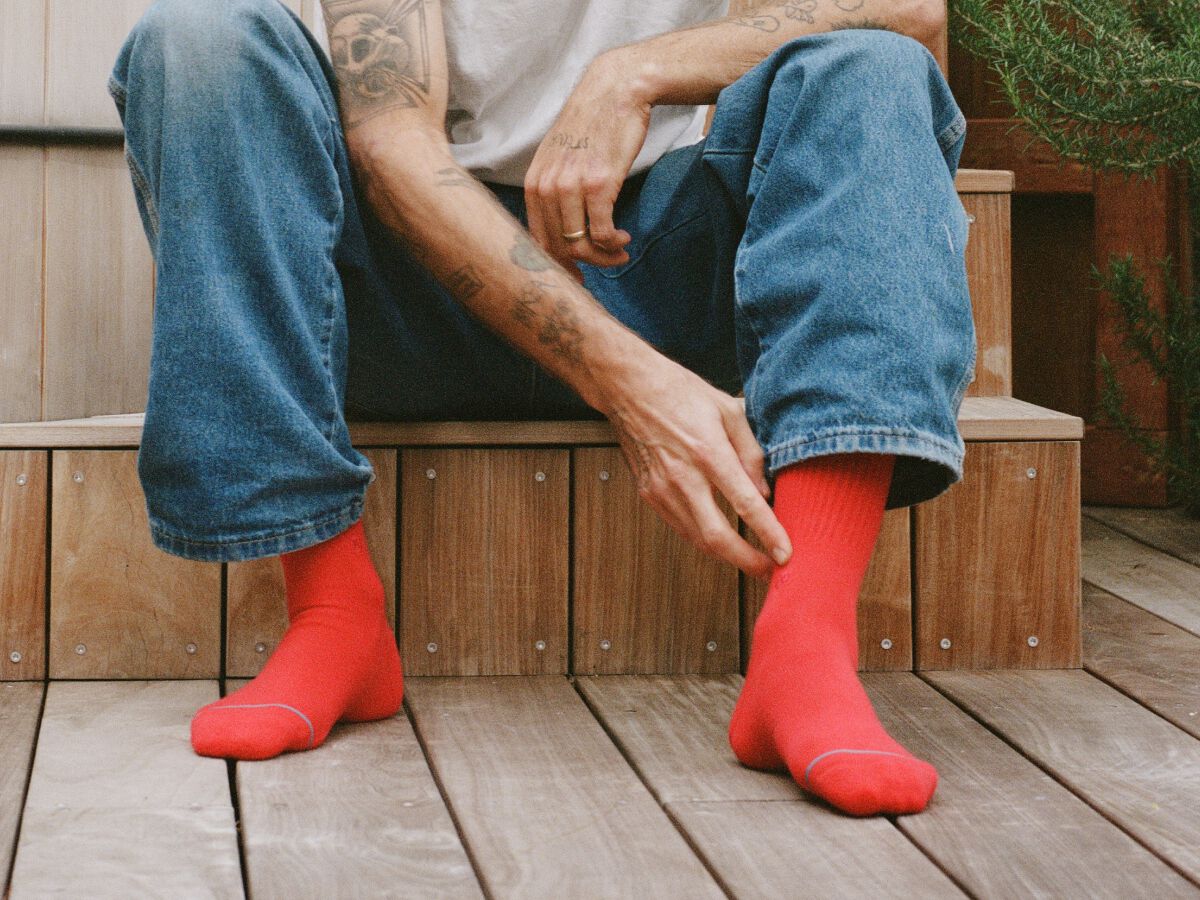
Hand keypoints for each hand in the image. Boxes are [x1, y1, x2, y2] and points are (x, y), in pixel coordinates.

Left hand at [524, 50, 651, 282]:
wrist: (616, 91)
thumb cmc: (593, 125)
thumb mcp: (559, 157)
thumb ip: (554, 189)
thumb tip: (563, 228)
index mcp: (534, 183)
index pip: (536, 239)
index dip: (555, 265)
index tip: (574, 276)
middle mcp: (547, 187)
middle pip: (557, 248)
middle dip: (583, 266)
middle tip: (605, 264)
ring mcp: (571, 186)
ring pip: (580, 245)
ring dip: (604, 257)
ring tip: (620, 252)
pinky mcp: (599, 184)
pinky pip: (602, 232)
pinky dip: (614, 244)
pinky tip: (624, 239)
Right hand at [604, 354, 792, 579]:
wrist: (629, 389)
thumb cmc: (680, 393)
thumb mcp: (727, 410)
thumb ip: (750, 452)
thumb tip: (764, 491)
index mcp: (707, 452)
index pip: (745, 504)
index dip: (768, 533)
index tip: (785, 553)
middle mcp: (682, 477)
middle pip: (717, 537)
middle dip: (747, 561)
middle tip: (770, 570)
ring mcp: (662, 490)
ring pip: (698, 539)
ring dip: (727, 555)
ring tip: (751, 560)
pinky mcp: (649, 495)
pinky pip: (682, 527)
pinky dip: (704, 539)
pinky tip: (721, 540)